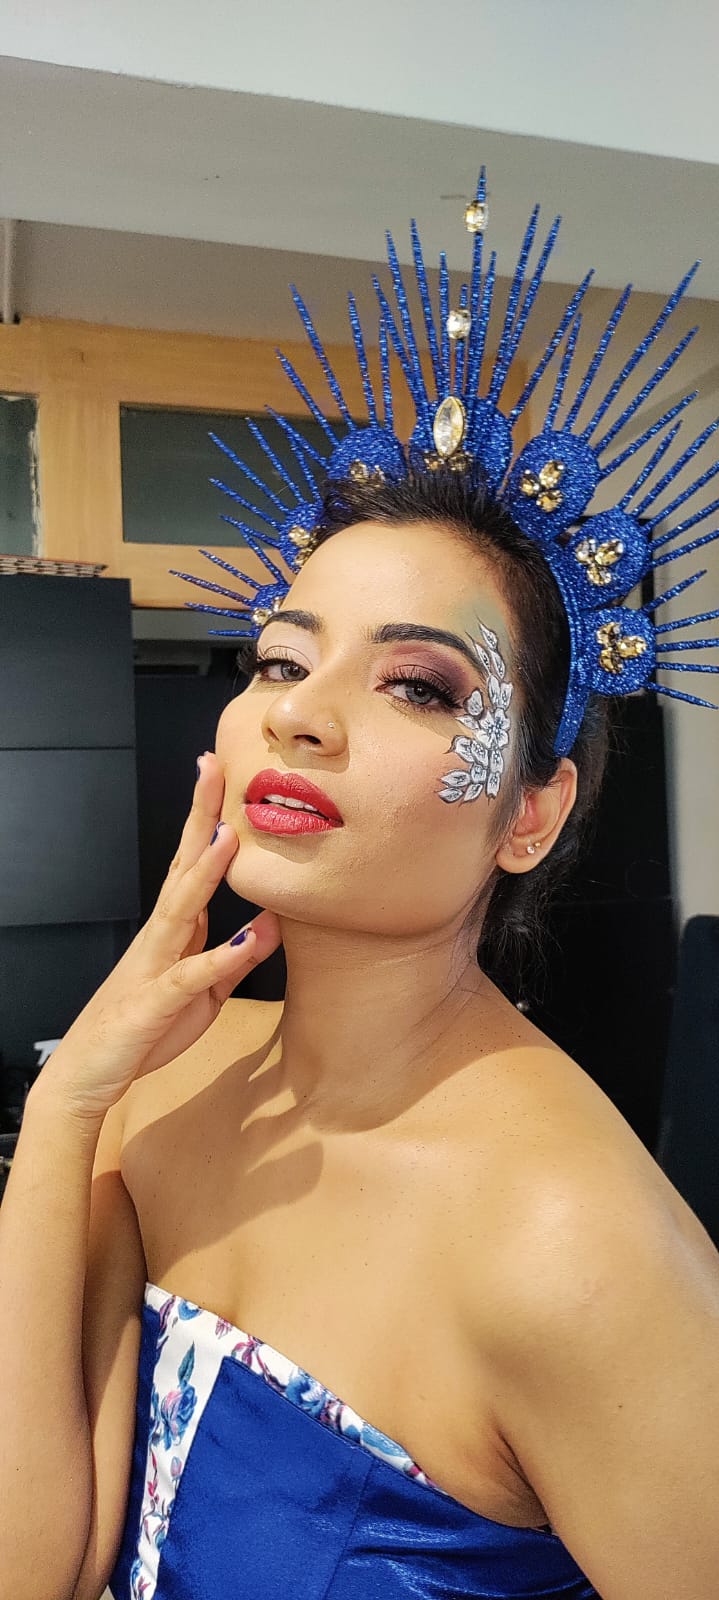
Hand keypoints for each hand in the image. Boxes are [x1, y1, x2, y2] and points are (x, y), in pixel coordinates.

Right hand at [35, 752, 280, 1121]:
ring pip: (181, 908)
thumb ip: (238, 958)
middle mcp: (161, 935)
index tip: (219, 773)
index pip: (192, 861)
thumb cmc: (146, 1026)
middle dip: (199, 817)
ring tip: (230, 835)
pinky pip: (192, 976)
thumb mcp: (207, 991)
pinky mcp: (156, 1001)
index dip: (207, 817)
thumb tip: (273, 923)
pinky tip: (250, 938)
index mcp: (174, 928)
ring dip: (205, 872)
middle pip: (183, 865)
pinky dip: (222, 956)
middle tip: (212, 768)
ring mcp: (155, 964)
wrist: (92, 1071)